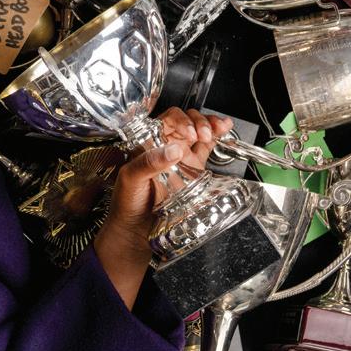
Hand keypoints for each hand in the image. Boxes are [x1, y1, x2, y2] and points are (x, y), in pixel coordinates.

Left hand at [93, 109, 231, 308]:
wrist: (137, 231)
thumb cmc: (126, 203)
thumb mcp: (130, 179)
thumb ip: (148, 162)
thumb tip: (173, 149)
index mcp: (148, 141)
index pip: (167, 119)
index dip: (180, 120)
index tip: (187, 133)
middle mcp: (165, 146)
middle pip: (186, 120)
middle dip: (198, 122)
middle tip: (201, 134)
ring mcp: (181, 157)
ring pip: (199, 130)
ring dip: (210, 125)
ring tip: (215, 130)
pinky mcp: (193, 170)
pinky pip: (206, 147)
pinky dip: (217, 135)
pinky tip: (224, 128)